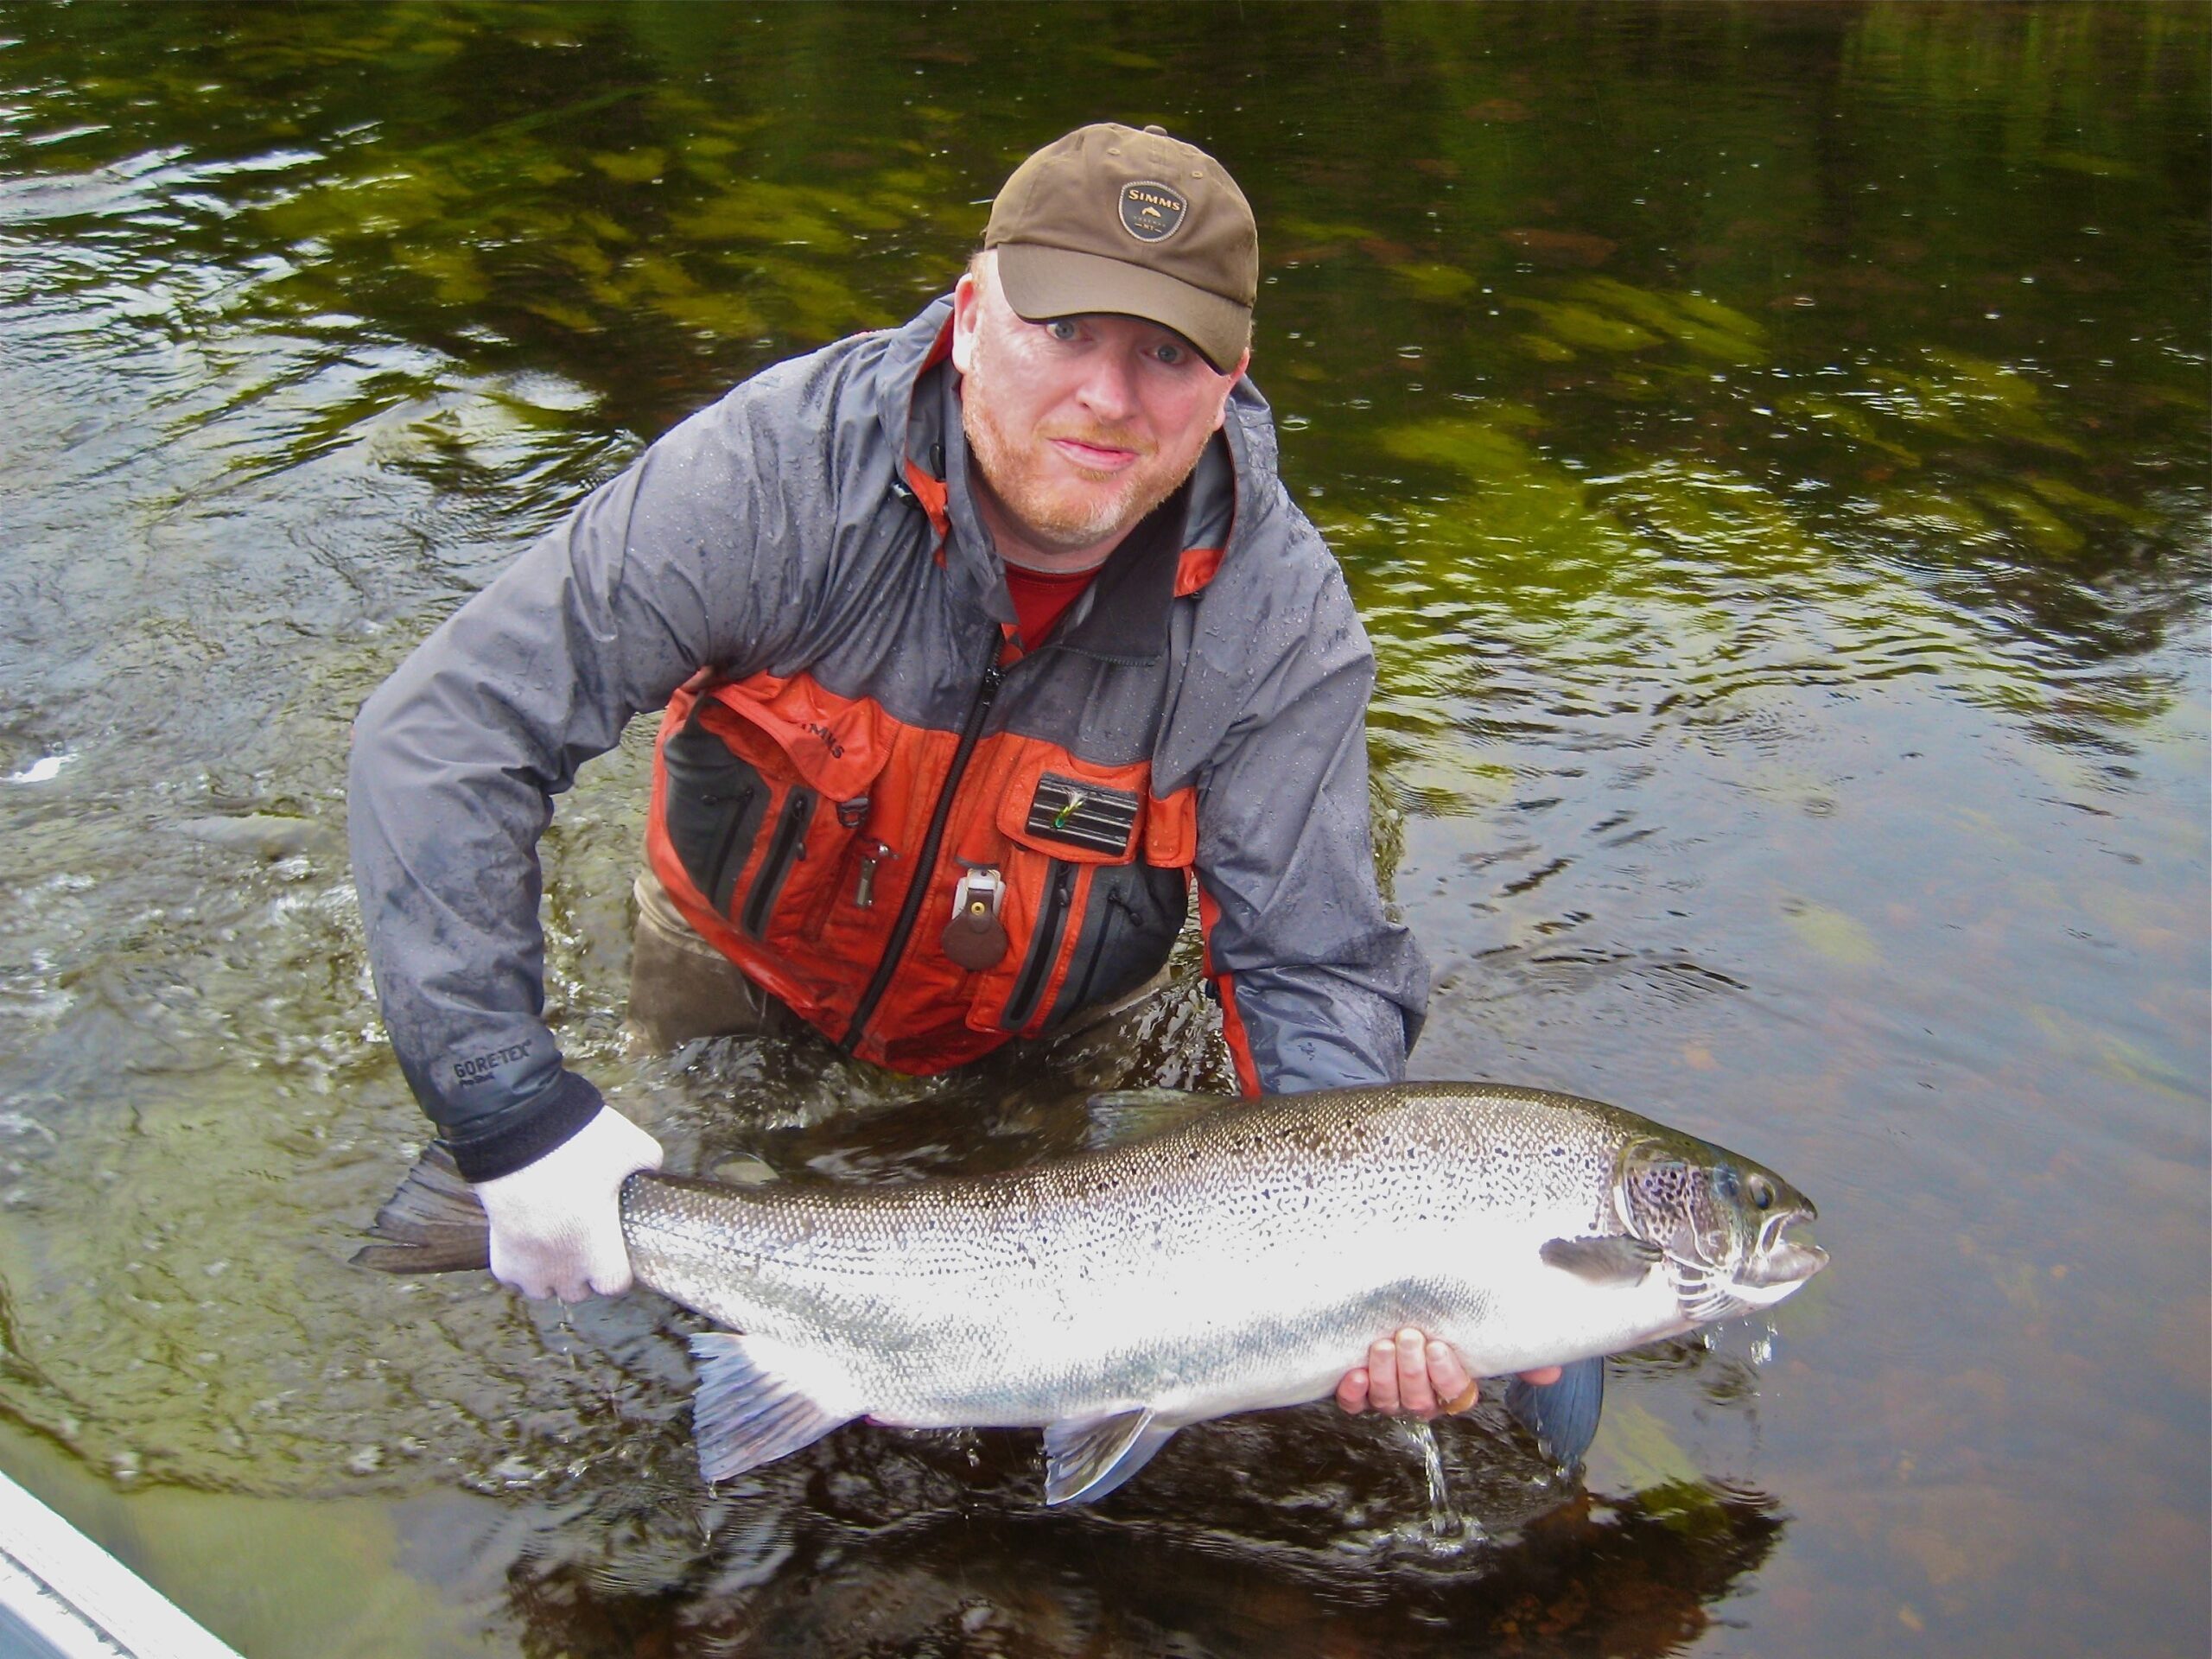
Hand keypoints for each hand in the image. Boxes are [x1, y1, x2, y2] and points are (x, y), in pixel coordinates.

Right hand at [473, 1105, 662, 1300]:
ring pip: (541, 1290)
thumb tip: (651, 1170)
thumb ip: (649, 1165)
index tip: (618, 1250)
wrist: (518, 1129)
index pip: (614, 1285)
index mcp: (596, 1247)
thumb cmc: (579, 1142)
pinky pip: (511, 1277)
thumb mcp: (632, 1146)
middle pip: (577, 1291)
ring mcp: (526, 1262)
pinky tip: (530, 1243)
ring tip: (558, 1246)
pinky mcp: (498, 1251)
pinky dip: (520, 1267)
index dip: (620, 1268)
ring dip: (552, 1275)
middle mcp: (560, 1264)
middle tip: (589, 1241)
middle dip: (586, 1273)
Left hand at [1334, 1327, 1563, 1417]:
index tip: (1440, 1348)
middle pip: (1419, 1400)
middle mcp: (1422, 1398)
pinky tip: (1355, 1374)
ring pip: (1388, 1401)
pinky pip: (1355, 1404)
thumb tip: (1550, 1372)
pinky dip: (1354, 1392)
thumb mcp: (1480, 1336)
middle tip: (1410, 1337)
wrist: (1398, 1311)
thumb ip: (1515, 1353)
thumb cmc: (1443, 1325)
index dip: (1447, 1376)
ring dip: (1385, 1375)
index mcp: (1453, 1389)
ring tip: (1383, 1345)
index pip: (1456, 1394)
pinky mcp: (1360, 1392)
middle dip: (1413, 1371)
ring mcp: (1390, 1397)